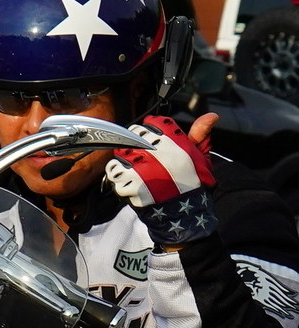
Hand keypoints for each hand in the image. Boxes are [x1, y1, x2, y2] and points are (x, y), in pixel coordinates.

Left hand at [105, 115, 217, 244]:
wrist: (186, 211)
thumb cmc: (192, 182)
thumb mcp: (199, 156)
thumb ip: (199, 134)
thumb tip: (211, 116)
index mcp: (171, 143)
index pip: (144, 128)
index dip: (141, 135)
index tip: (144, 143)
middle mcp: (156, 153)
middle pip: (128, 140)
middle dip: (129, 149)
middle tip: (136, 159)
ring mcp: (143, 169)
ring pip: (119, 158)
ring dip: (121, 165)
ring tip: (130, 172)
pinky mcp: (134, 185)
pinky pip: (116, 177)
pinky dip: (119, 181)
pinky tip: (128, 184)